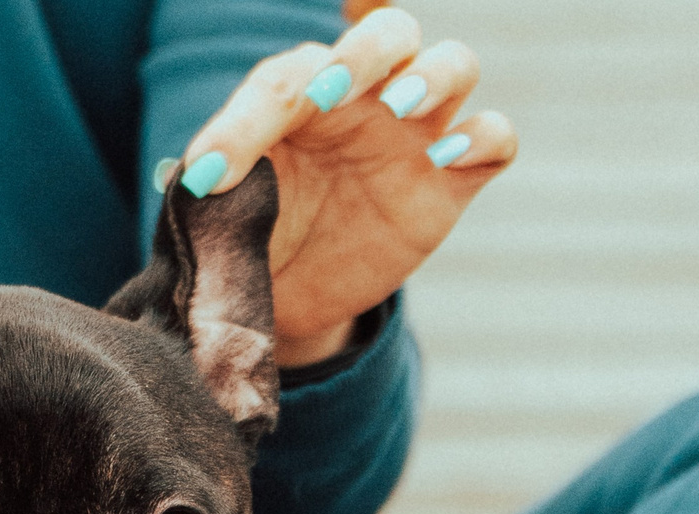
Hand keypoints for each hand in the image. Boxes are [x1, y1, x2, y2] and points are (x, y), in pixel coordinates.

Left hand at [167, 6, 517, 365]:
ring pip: (455, 64)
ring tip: (399, 106)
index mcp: (303, 91)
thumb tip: (203, 176)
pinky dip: (483, 137)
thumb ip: (218, 181)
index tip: (213, 174)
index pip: (289, 78)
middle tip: (333, 93)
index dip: (250, 119)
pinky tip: (449, 157)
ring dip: (434, 75)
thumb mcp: (223, 209)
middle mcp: (367, 98)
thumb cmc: (253, 231)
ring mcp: (416, 135)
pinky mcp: (452, 182)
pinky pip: (495, 139)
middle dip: (366, 52)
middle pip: (391, 32)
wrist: (289, 295)